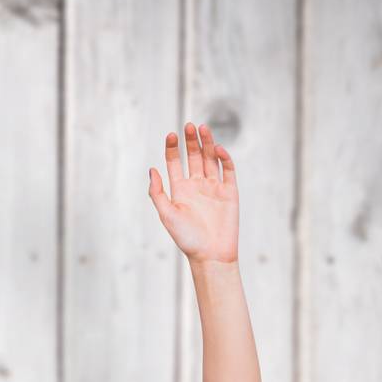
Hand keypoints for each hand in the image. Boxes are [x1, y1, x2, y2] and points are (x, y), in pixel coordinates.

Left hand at [147, 121, 238, 264]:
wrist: (211, 255)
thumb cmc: (186, 238)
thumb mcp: (167, 214)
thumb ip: (157, 192)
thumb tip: (151, 169)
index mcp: (180, 190)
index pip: (175, 162)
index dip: (173, 148)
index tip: (171, 135)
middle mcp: (197, 186)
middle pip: (194, 157)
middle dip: (191, 141)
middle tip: (188, 125)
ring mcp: (214, 187)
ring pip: (210, 159)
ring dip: (207, 144)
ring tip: (202, 128)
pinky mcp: (230, 192)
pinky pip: (228, 170)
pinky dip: (224, 158)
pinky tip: (217, 149)